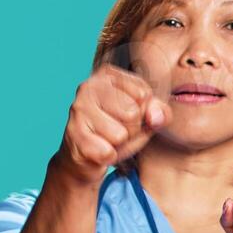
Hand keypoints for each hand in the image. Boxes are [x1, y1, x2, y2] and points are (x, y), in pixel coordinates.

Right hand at [54, 65, 170, 184]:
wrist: (83, 157)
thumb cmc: (116, 131)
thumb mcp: (144, 118)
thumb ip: (159, 112)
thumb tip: (156, 116)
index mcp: (107, 75)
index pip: (144, 95)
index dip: (143, 113)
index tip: (127, 115)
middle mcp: (89, 86)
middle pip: (132, 113)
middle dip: (132, 130)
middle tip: (116, 130)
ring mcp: (78, 109)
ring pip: (120, 134)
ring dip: (118, 144)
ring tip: (106, 139)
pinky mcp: (73, 134)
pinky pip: (107, 152)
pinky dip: (108, 157)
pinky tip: (97, 149)